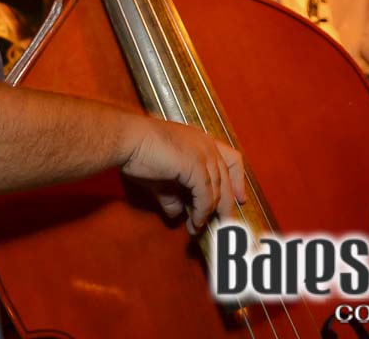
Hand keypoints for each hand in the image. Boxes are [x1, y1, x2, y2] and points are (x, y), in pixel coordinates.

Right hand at [123, 119, 246, 233]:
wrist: (128, 140)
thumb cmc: (140, 152)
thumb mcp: (160, 177)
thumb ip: (172, 194)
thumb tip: (176, 213)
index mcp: (201, 141)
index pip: (232, 160)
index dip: (238, 180)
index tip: (240, 199)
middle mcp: (207, 146)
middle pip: (228, 179)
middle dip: (226, 204)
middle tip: (223, 223)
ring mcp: (204, 155)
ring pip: (218, 191)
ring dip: (210, 213)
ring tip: (200, 228)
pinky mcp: (196, 167)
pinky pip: (205, 196)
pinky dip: (201, 212)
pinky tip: (195, 222)